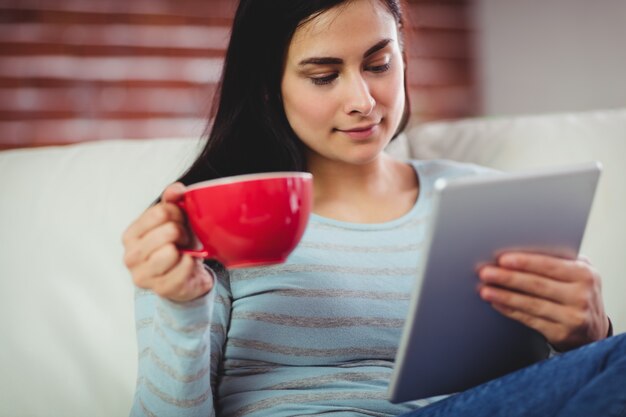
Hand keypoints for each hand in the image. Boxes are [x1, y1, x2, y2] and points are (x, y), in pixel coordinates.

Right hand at [122, 182, 213, 301]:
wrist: (185, 278)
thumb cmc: (176, 247)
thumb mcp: (172, 221)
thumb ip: (172, 202)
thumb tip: (176, 189)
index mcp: (131, 235)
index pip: (160, 212)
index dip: (178, 214)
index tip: (180, 222)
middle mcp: (131, 256)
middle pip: (169, 230)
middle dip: (183, 233)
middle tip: (184, 240)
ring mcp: (143, 275)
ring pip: (171, 251)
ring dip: (186, 250)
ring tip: (184, 253)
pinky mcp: (160, 288)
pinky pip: (183, 268)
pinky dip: (191, 264)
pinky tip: (187, 265)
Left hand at [478, 252, 609, 350]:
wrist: (594, 328)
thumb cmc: (577, 292)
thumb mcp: (577, 274)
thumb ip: (556, 261)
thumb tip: (518, 251)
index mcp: (584, 274)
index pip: (550, 266)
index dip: (524, 262)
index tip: (502, 259)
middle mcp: (581, 296)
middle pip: (537, 285)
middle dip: (508, 278)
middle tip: (486, 273)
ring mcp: (572, 317)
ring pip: (531, 304)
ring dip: (504, 296)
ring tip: (485, 290)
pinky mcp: (561, 334)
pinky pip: (530, 319)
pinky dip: (510, 310)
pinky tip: (496, 303)